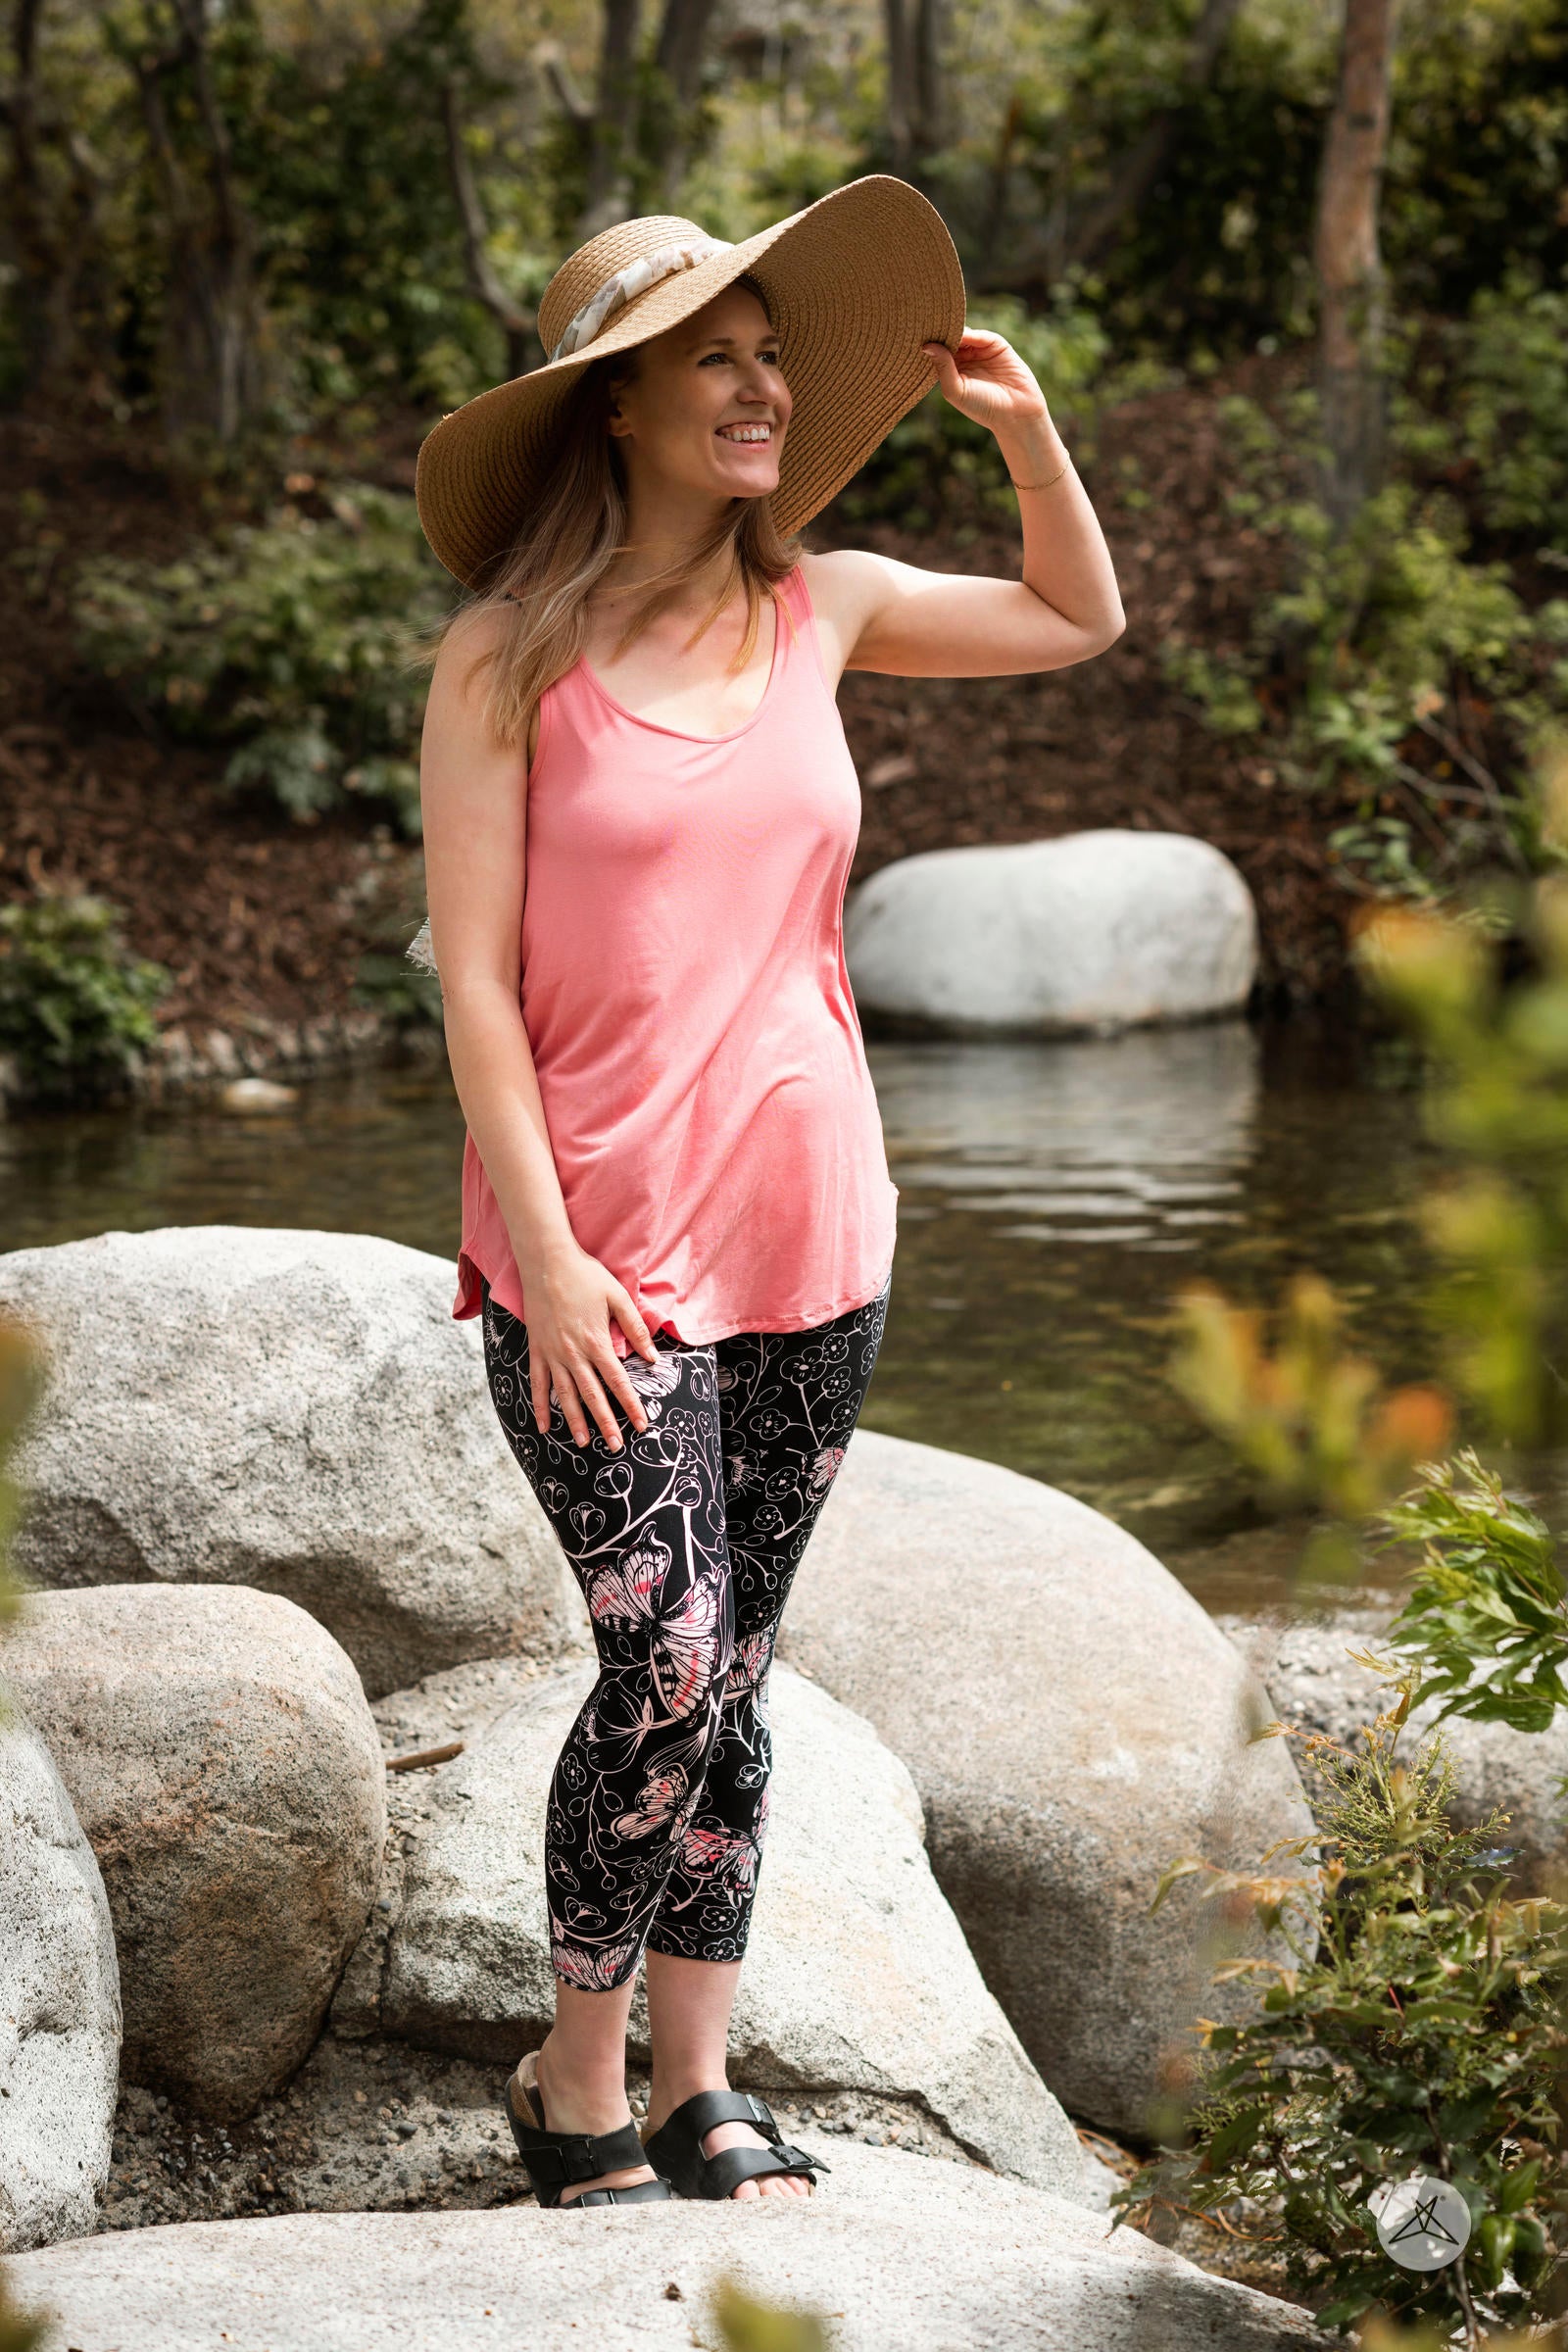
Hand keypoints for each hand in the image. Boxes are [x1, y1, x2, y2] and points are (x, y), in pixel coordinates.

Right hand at [521, 1244, 657, 1451]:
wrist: (547, 1260)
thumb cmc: (585, 1276)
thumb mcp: (618, 1296)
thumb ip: (635, 1328)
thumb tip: (653, 1357)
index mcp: (597, 1341)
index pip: (618, 1381)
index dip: (631, 1405)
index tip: (642, 1424)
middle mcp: (573, 1353)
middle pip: (592, 1396)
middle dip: (606, 1423)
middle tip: (617, 1446)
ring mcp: (552, 1353)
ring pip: (565, 1395)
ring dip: (575, 1422)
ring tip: (585, 1444)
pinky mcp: (536, 1349)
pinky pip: (538, 1384)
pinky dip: (541, 1406)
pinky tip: (544, 1426)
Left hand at [922, 330, 1049, 441]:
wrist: (1015, 413)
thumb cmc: (982, 407)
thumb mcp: (956, 390)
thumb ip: (942, 368)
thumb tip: (926, 346)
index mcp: (951, 370)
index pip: (936, 352)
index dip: (927, 345)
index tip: (911, 337)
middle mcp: (965, 358)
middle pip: (948, 339)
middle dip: (938, 333)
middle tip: (922, 324)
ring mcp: (980, 350)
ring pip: (963, 334)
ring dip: (952, 330)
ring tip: (938, 326)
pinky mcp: (996, 344)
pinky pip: (980, 334)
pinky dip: (969, 332)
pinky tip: (959, 332)